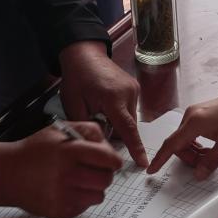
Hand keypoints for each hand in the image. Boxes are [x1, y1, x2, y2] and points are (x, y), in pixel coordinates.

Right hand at [0, 121, 122, 217]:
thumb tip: (107, 144)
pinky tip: (67, 189)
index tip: (112, 161)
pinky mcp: (60, 211)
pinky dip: (81, 199)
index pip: (108, 159)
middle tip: (93, 169)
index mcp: (69, 152)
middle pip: (106, 179)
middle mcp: (67, 174)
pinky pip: (84, 207)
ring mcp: (63, 195)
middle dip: (104, 173)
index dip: (113, 160)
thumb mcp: (59, 130)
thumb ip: (87, 130)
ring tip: (79, 180)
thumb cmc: (33, 151)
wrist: (7, 174)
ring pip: (99, 195)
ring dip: (93, 188)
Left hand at [58, 41, 146, 166]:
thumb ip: (87, 127)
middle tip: (97, 122)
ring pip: (129, 118)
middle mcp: (127, 93)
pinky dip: (119, 112)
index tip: (143, 163)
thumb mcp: (74, 105)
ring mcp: (133, 88)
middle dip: (114, 131)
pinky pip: (129, 109)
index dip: (135, 148)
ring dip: (117, 121)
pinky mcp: (134, 87)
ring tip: (99, 108)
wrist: (84, 54)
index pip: (127, 129)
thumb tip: (98, 145)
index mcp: (112, 98)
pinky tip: (106, 104)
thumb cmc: (76, 78)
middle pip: (127, 126)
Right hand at [149, 94, 217, 178]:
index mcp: (194, 123)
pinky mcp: (196, 114)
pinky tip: (206, 147)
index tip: (151, 169)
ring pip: (183, 139)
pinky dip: (194, 143)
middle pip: (177, 143)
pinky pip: (188, 133)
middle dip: (187, 157)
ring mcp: (192, 114)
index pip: (172, 144)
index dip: (161, 159)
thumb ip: (211, 161)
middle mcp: (189, 116)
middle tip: (203, 164)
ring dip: (191, 151)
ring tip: (208, 155)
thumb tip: (198, 174)